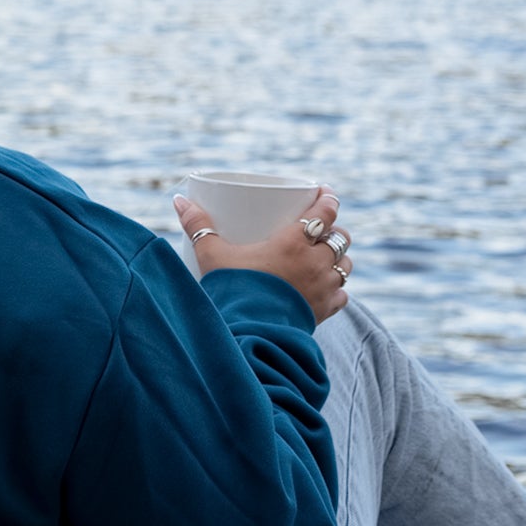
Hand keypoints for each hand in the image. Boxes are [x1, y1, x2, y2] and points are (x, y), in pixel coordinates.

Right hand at [175, 186, 351, 323]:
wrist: (251, 334)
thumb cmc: (233, 291)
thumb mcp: (212, 255)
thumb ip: (199, 227)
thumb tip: (179, 201)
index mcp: (294, 242)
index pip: (324, 212)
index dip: (328, 198)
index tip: (325, 192)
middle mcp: (316, 262)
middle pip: (340, 237)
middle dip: (333, 230)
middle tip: (320, 229)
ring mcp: (324, 287)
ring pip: (345, 265)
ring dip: (337, 258)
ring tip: (323, 257)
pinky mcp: (326, 310)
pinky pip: (342, 295)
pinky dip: (337, 289)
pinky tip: (325, 288)